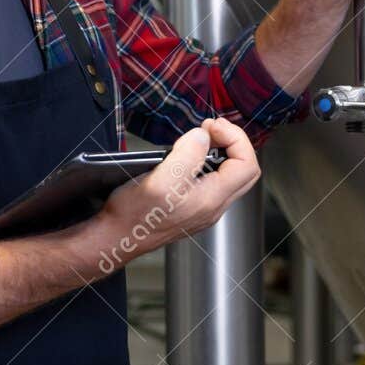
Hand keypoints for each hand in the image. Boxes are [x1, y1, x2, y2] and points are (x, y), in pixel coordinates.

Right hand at [96, 118, 261, 265]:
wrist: (117, 238)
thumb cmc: (134, 214)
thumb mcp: (161, 178)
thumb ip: (188, 154)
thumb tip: (203, 136)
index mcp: (212, 199)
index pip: (247, 163)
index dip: (234, 138)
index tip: (210, 126)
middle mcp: (213, 206)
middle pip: (245, 170)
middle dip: (233, 143)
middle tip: (210, 128)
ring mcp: (204, 209)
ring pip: (231, 176)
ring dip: (221, 152)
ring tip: (199, 139)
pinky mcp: (193, 207)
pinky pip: (214, 182)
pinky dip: (208, 163)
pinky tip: (188, 157)